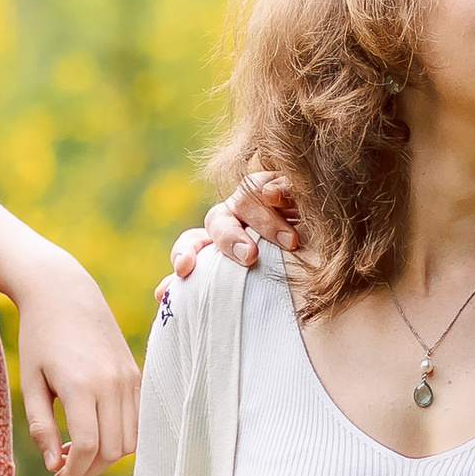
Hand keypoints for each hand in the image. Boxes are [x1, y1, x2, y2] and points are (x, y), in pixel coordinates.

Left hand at [13, 256, 139, 475]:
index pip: (87, 449)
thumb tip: (55, 466)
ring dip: (107, 456)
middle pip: (113, 451)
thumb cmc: (39, 337)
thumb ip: (41, 427)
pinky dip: (121, 436)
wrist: (64, 292)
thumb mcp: (29, 383)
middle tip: (63, 467)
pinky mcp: (137, 374)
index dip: (72, 473)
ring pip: (131, 440)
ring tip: (77, 450)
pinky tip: (95, 431)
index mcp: (81, 386)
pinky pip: (138, 420)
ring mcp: (129, 379)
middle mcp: (112, 384)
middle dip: (88, 469)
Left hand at [168, 171, 302, 279]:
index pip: (192, 242)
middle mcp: (235, 214)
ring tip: (289, 243)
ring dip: (264, 221)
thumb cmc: (278, 267)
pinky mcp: (287, 185)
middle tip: (249, 258)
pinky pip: (279, 182)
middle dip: (230, 239)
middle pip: (218, 220)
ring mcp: (260, 196)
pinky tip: (278, 197)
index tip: (183, 269)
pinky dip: (280, 188)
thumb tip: (160, 294)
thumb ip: (208, 284)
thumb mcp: (246, 279)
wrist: (314, 244)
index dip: (184, 252)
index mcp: (220, 237)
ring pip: (249, 197)